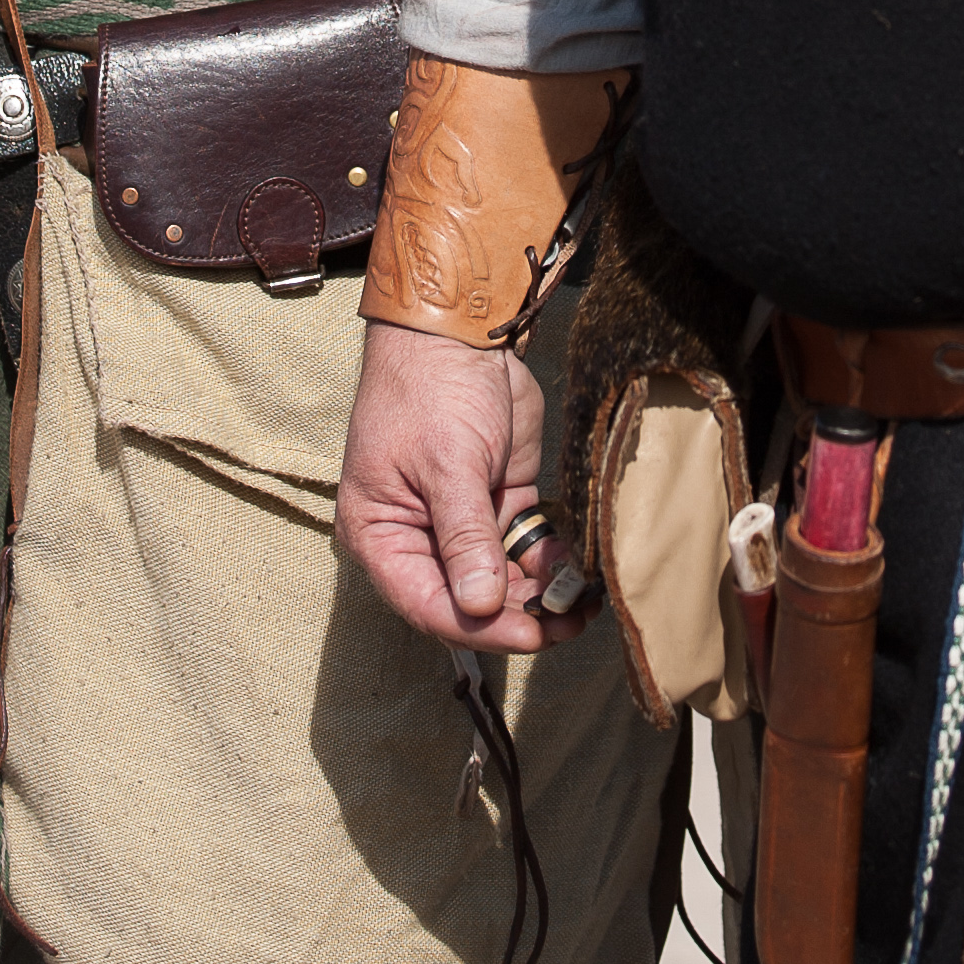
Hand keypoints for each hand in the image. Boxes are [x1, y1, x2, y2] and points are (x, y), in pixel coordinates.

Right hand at [336, 322, 586, 654]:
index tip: (528, 634)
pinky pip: (522, 547)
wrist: (459, 329)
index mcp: (382, 536)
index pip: (428, 605)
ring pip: (501, 580)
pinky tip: (578, 570)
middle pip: (467, 601)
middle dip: (517, 617)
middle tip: (566, 623)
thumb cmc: (431, 389)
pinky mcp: (497, 500)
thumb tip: (481, 605)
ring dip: (539, 595)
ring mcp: (460, 522)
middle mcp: (418, 538)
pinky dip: (549, 562)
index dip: (479, 628)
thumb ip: (464, 537)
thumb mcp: (448, 464)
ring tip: (581, 604)